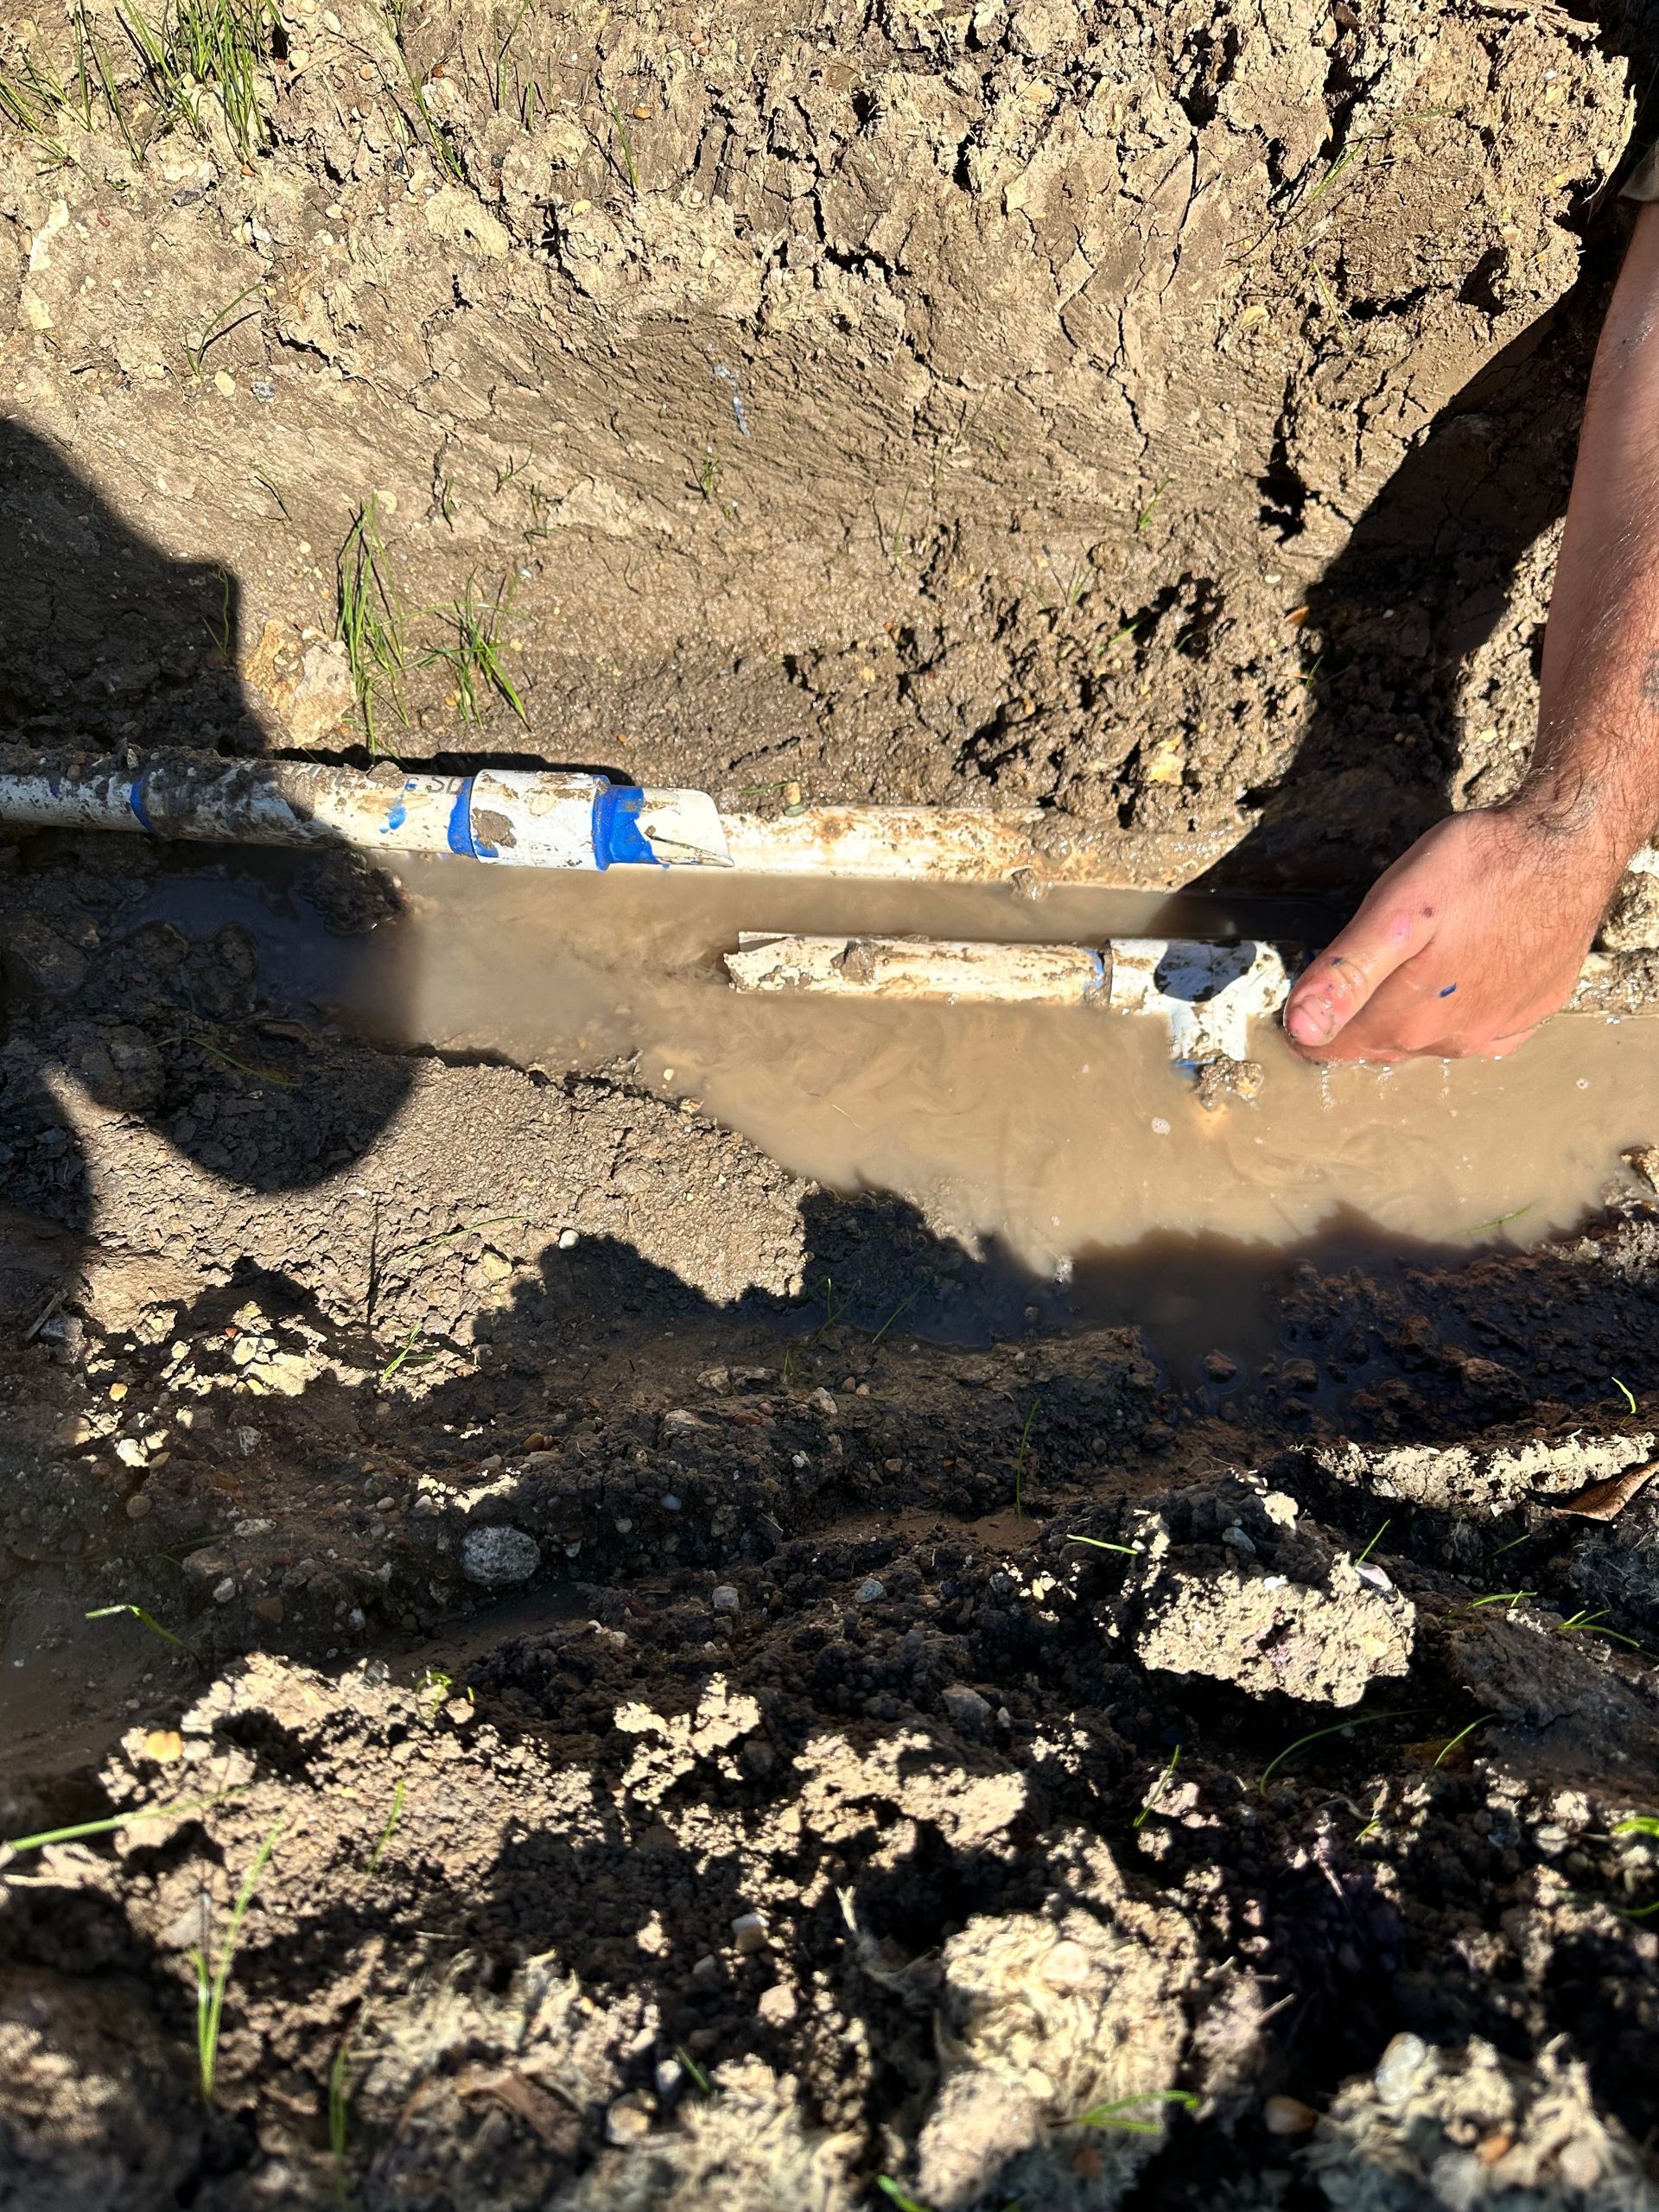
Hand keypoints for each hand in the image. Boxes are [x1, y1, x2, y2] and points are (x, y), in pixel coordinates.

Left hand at [1280, 805, 1622, 1061]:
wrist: (1569, 846)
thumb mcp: (1395, 912)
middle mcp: (1452, 1041)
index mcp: (1408, 1021)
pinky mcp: (1531, 1012)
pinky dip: (1461, 1007)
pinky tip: (1464, 971)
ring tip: (1414, 958)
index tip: (1315, 977)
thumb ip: (1347, 974)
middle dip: (1360, 1011)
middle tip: (1365, 957)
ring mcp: (1496, 1031)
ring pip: (1426, 1037)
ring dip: (1410, 1009)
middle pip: (1377, 1042)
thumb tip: (1300, 1028)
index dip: (1311, 1014)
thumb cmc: (1480, 869)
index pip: (1331, 1046)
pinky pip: (1478, 1028)